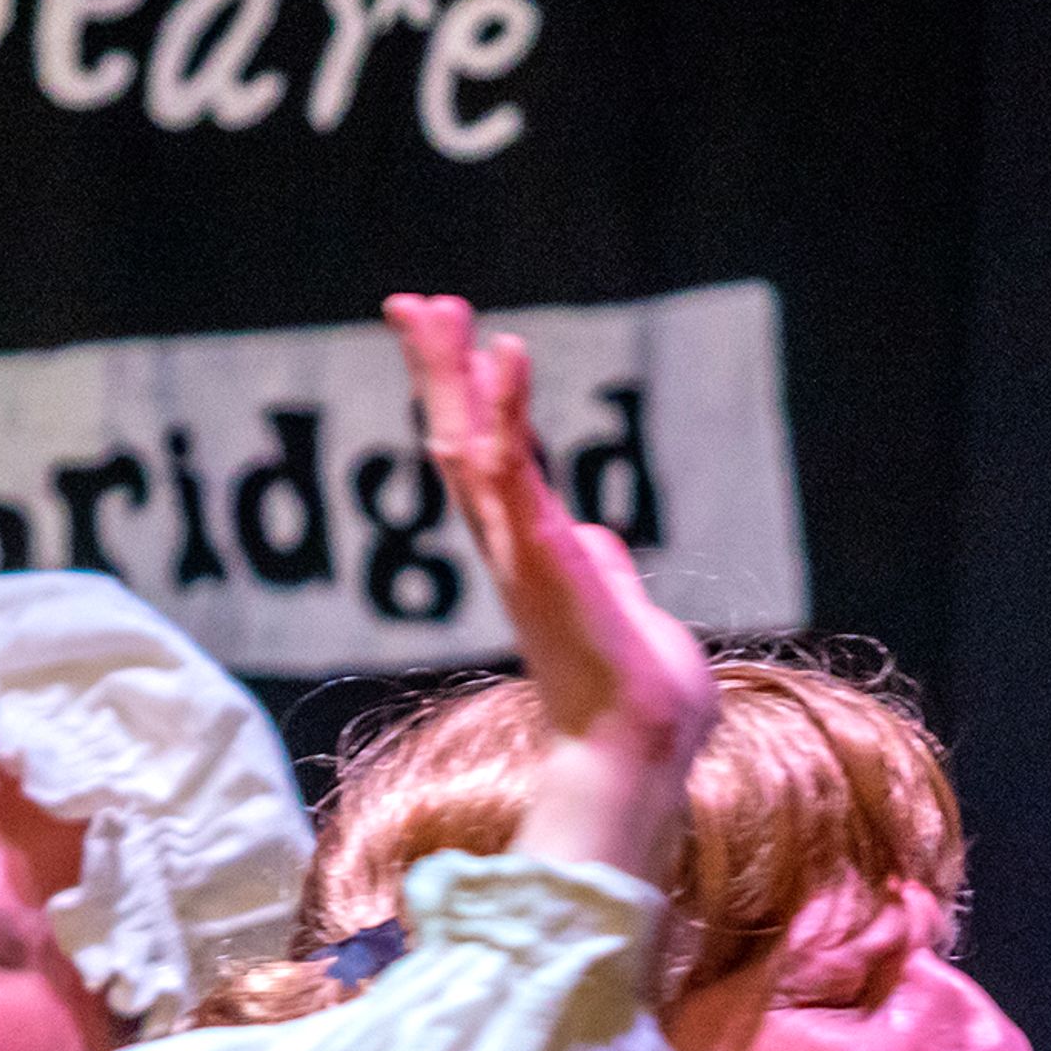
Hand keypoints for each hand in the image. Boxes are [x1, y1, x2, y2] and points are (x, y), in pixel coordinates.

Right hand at [386, 292, 714, 880]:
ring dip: (451, 373)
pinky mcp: (543, 557)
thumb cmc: (637, 697)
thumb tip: (602, 542)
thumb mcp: (622, 609)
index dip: (466, 398)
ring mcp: (521, 553)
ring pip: (470, 446)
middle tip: (411, 301)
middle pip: (458, 439)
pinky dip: (506, 410)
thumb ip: (604, 569)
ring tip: (437, 308)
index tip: (450, 337)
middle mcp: (510, 549)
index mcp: (529, 556)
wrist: (639, 749)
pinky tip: (506, 352)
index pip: (486, 460)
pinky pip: (515, 472)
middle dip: (436, 369)